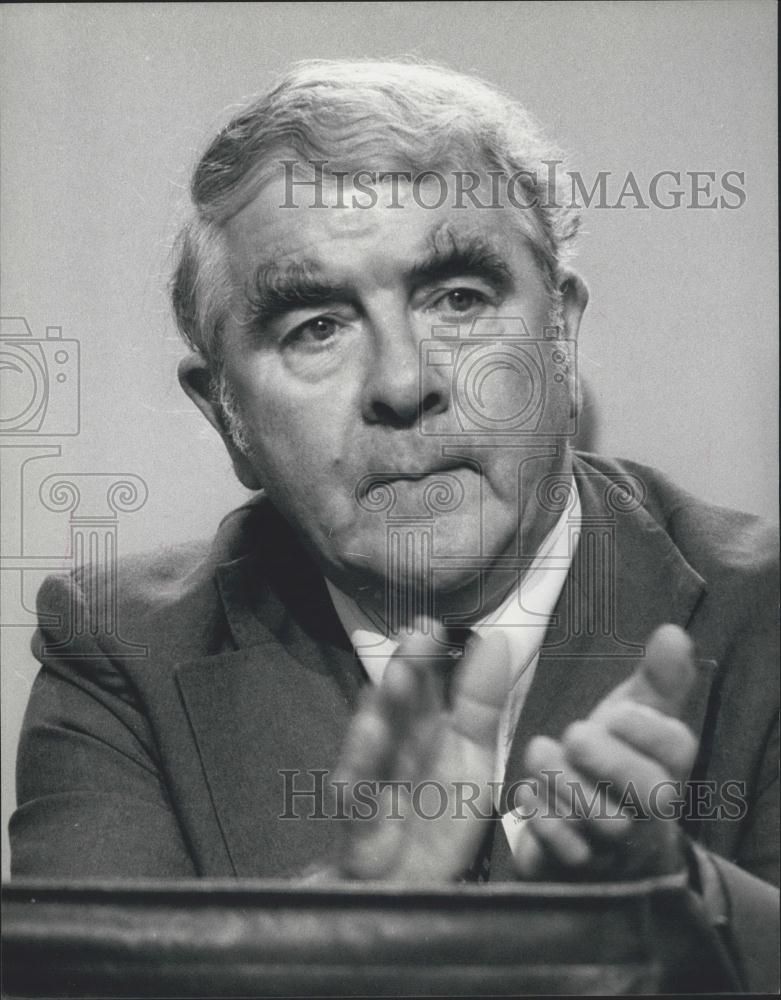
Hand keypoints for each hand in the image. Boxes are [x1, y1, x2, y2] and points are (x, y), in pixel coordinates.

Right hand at [321, 621, 511, 881]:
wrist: (409, 891)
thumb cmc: (440, 820)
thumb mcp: (471, 759)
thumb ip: (479, 703)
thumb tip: (498, 638)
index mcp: (423, 733)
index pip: (422, 690)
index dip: (424, 660)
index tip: (430, 626)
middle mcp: (393, 754)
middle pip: (395, 712)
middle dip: (403, 676)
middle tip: (414, 639)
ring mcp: (372, 792)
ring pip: (372, 751)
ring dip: (379, 720)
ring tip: (393, 683)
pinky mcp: (359, 836)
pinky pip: (359, 810)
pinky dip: (360, 788)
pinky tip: (365, 763)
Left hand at [513, 624, 698, 880]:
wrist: (596, 845)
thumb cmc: (616, 768)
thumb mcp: (635, 719)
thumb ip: (655, 680)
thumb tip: (673, 632)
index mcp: (663, 768)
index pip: (678, 750)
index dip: (651, 729)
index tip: (619, 711)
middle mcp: (645, 811)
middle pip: (651, 795)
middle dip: (612, 760)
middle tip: (576, 734)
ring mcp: (611, 846)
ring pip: (605, 824)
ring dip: (569, 784)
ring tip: (541, 754)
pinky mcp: (571, 870)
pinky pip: (564, 854)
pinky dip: (544, 822)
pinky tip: (528, 796)